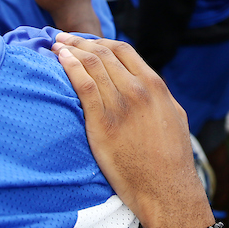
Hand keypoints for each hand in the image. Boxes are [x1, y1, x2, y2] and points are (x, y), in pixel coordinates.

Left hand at [52, 33, 212, 227]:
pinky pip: (83, 86)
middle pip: (103, 53)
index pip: (123, 51)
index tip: (85, 41)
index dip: (100, 41)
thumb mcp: (173, 116)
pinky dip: (70, 68)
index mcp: (155, 86)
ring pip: (91, 65)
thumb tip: (146, 85)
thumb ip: (158, 96)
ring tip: (55, 47)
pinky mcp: (103, 124)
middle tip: (62, 38)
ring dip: (70, 51)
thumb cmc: (171, 159)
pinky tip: (59, 61)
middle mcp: (138, 90)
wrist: (166, 189)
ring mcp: (120, 105)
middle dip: (79, 41)